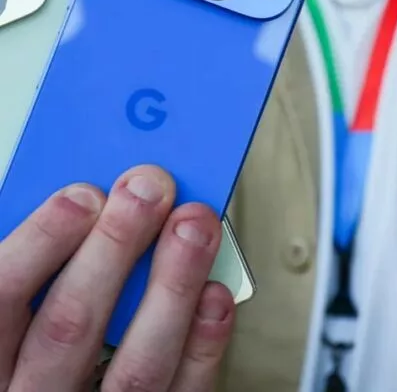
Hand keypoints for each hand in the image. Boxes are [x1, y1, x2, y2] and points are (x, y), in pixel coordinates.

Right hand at [0, 165, 234, 391]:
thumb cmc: (45, 359)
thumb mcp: (22, 317)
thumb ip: (44, 274)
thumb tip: (89, 206)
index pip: (3, 300)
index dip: (42, 242)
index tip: (82, 195)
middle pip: (71, 327)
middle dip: (115, 247)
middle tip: (147, 192)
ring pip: (137, 365)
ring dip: (172, 285)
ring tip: (193, 227)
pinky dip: (202, 344)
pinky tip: (214, 294)